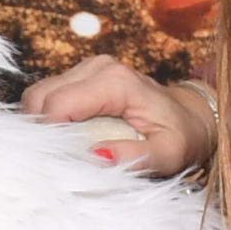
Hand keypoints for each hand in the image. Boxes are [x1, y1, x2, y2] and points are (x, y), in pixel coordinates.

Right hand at [18, 57, 214, 177]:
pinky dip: (49, 118)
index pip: (57, 104)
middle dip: (41, 130)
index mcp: (116, 82)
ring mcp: (88, 67)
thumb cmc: (181, 136)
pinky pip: (48, 96)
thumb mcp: (168, 154)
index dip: (48, 136)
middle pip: (41, 97)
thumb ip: (134, 157)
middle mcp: (99, 67)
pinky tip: (68, 136)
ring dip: (43, 124)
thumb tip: (95, 155)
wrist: (191, 116)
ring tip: (64, 148)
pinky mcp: (82, 75)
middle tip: (57, 158)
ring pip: (38, 95)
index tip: (57, 162)